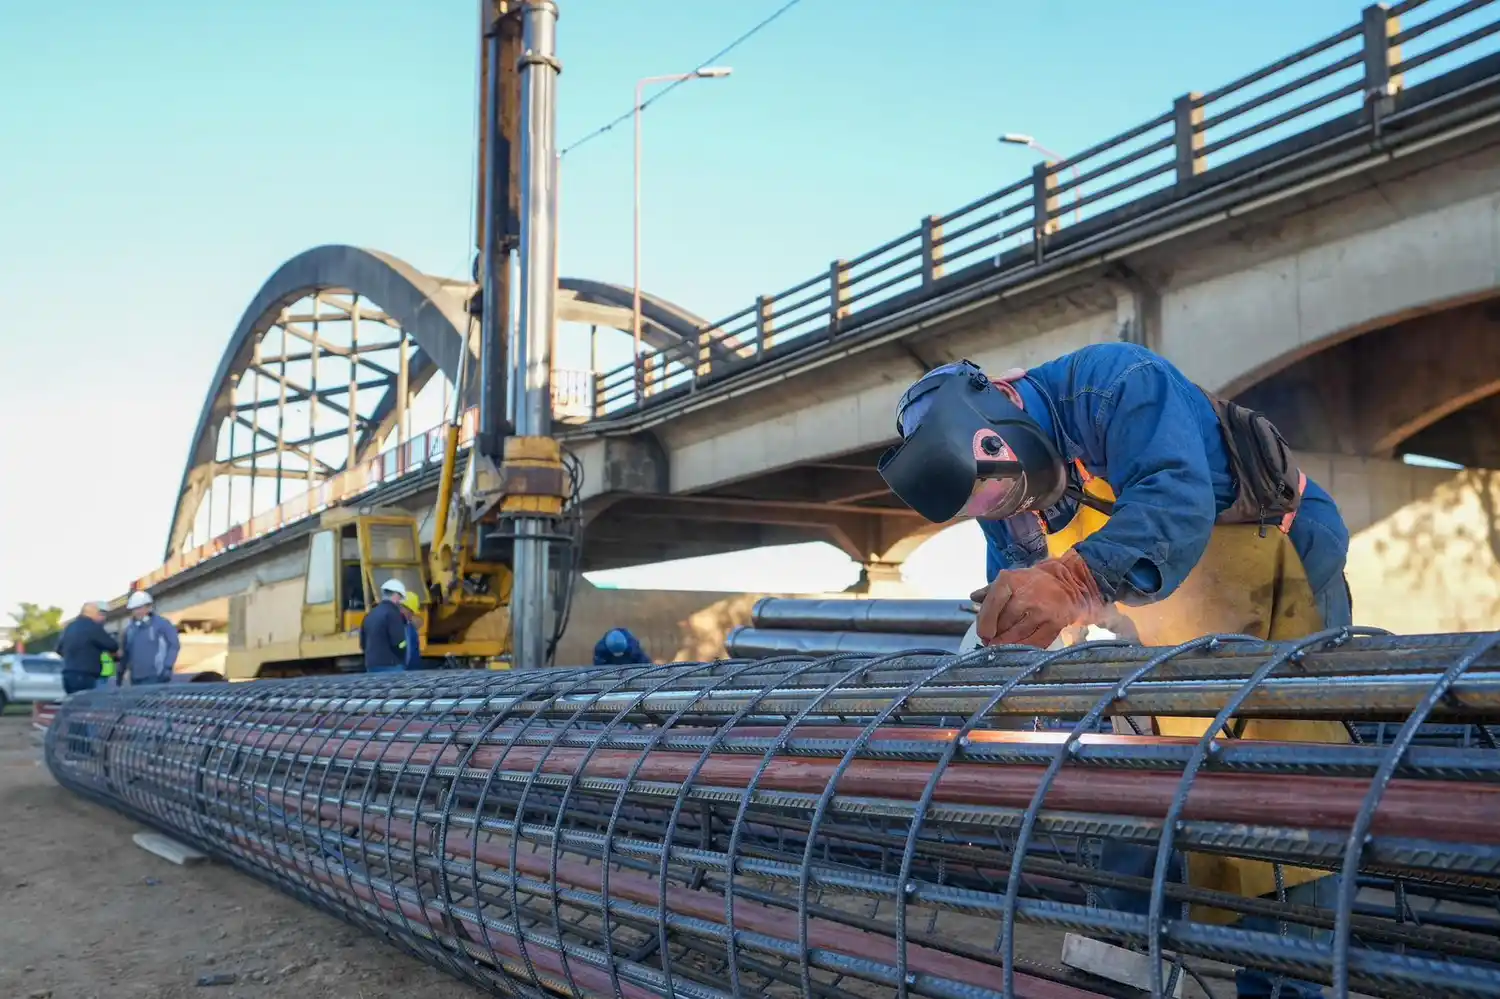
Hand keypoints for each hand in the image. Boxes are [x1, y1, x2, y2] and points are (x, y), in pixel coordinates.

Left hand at [969, 549, 1103, 648]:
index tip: (983, 633)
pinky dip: (1024, 647)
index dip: (985, 622)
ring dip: (1006, 644)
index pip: (992, 603)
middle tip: (991, 641)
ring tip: (1002, 647)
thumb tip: (973, 597)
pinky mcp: (1054, 624)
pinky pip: (1035, 642)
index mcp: (1011, 581)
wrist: (1070, 583)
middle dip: (994, 635)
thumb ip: (991, 590)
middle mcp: (1026, 595)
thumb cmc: (1035, 583)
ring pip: (1016, 635)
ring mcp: (1041, 611)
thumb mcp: (1012, 579)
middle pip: (1003, 623)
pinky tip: (1019, 648)